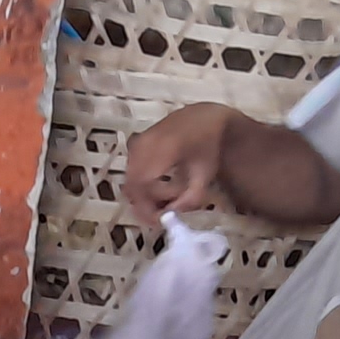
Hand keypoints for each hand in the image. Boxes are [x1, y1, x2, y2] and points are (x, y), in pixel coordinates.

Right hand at [124, 105, 230, 227]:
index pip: (143, 185)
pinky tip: (159, 184)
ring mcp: (138, 141)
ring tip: (167, 195)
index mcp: (163, 149)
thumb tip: (168, 217)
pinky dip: (141, 182)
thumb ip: (188, 200)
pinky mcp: (136, 142)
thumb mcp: (204, 176)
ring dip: (144, 193)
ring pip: (131, 178)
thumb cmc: (208, 147)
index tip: (159, 220)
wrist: (206, 118)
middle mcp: (145, 143)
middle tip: (162, 212)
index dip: (147, 206)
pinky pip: (131, 170)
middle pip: (133, 184)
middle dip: (146, 203)